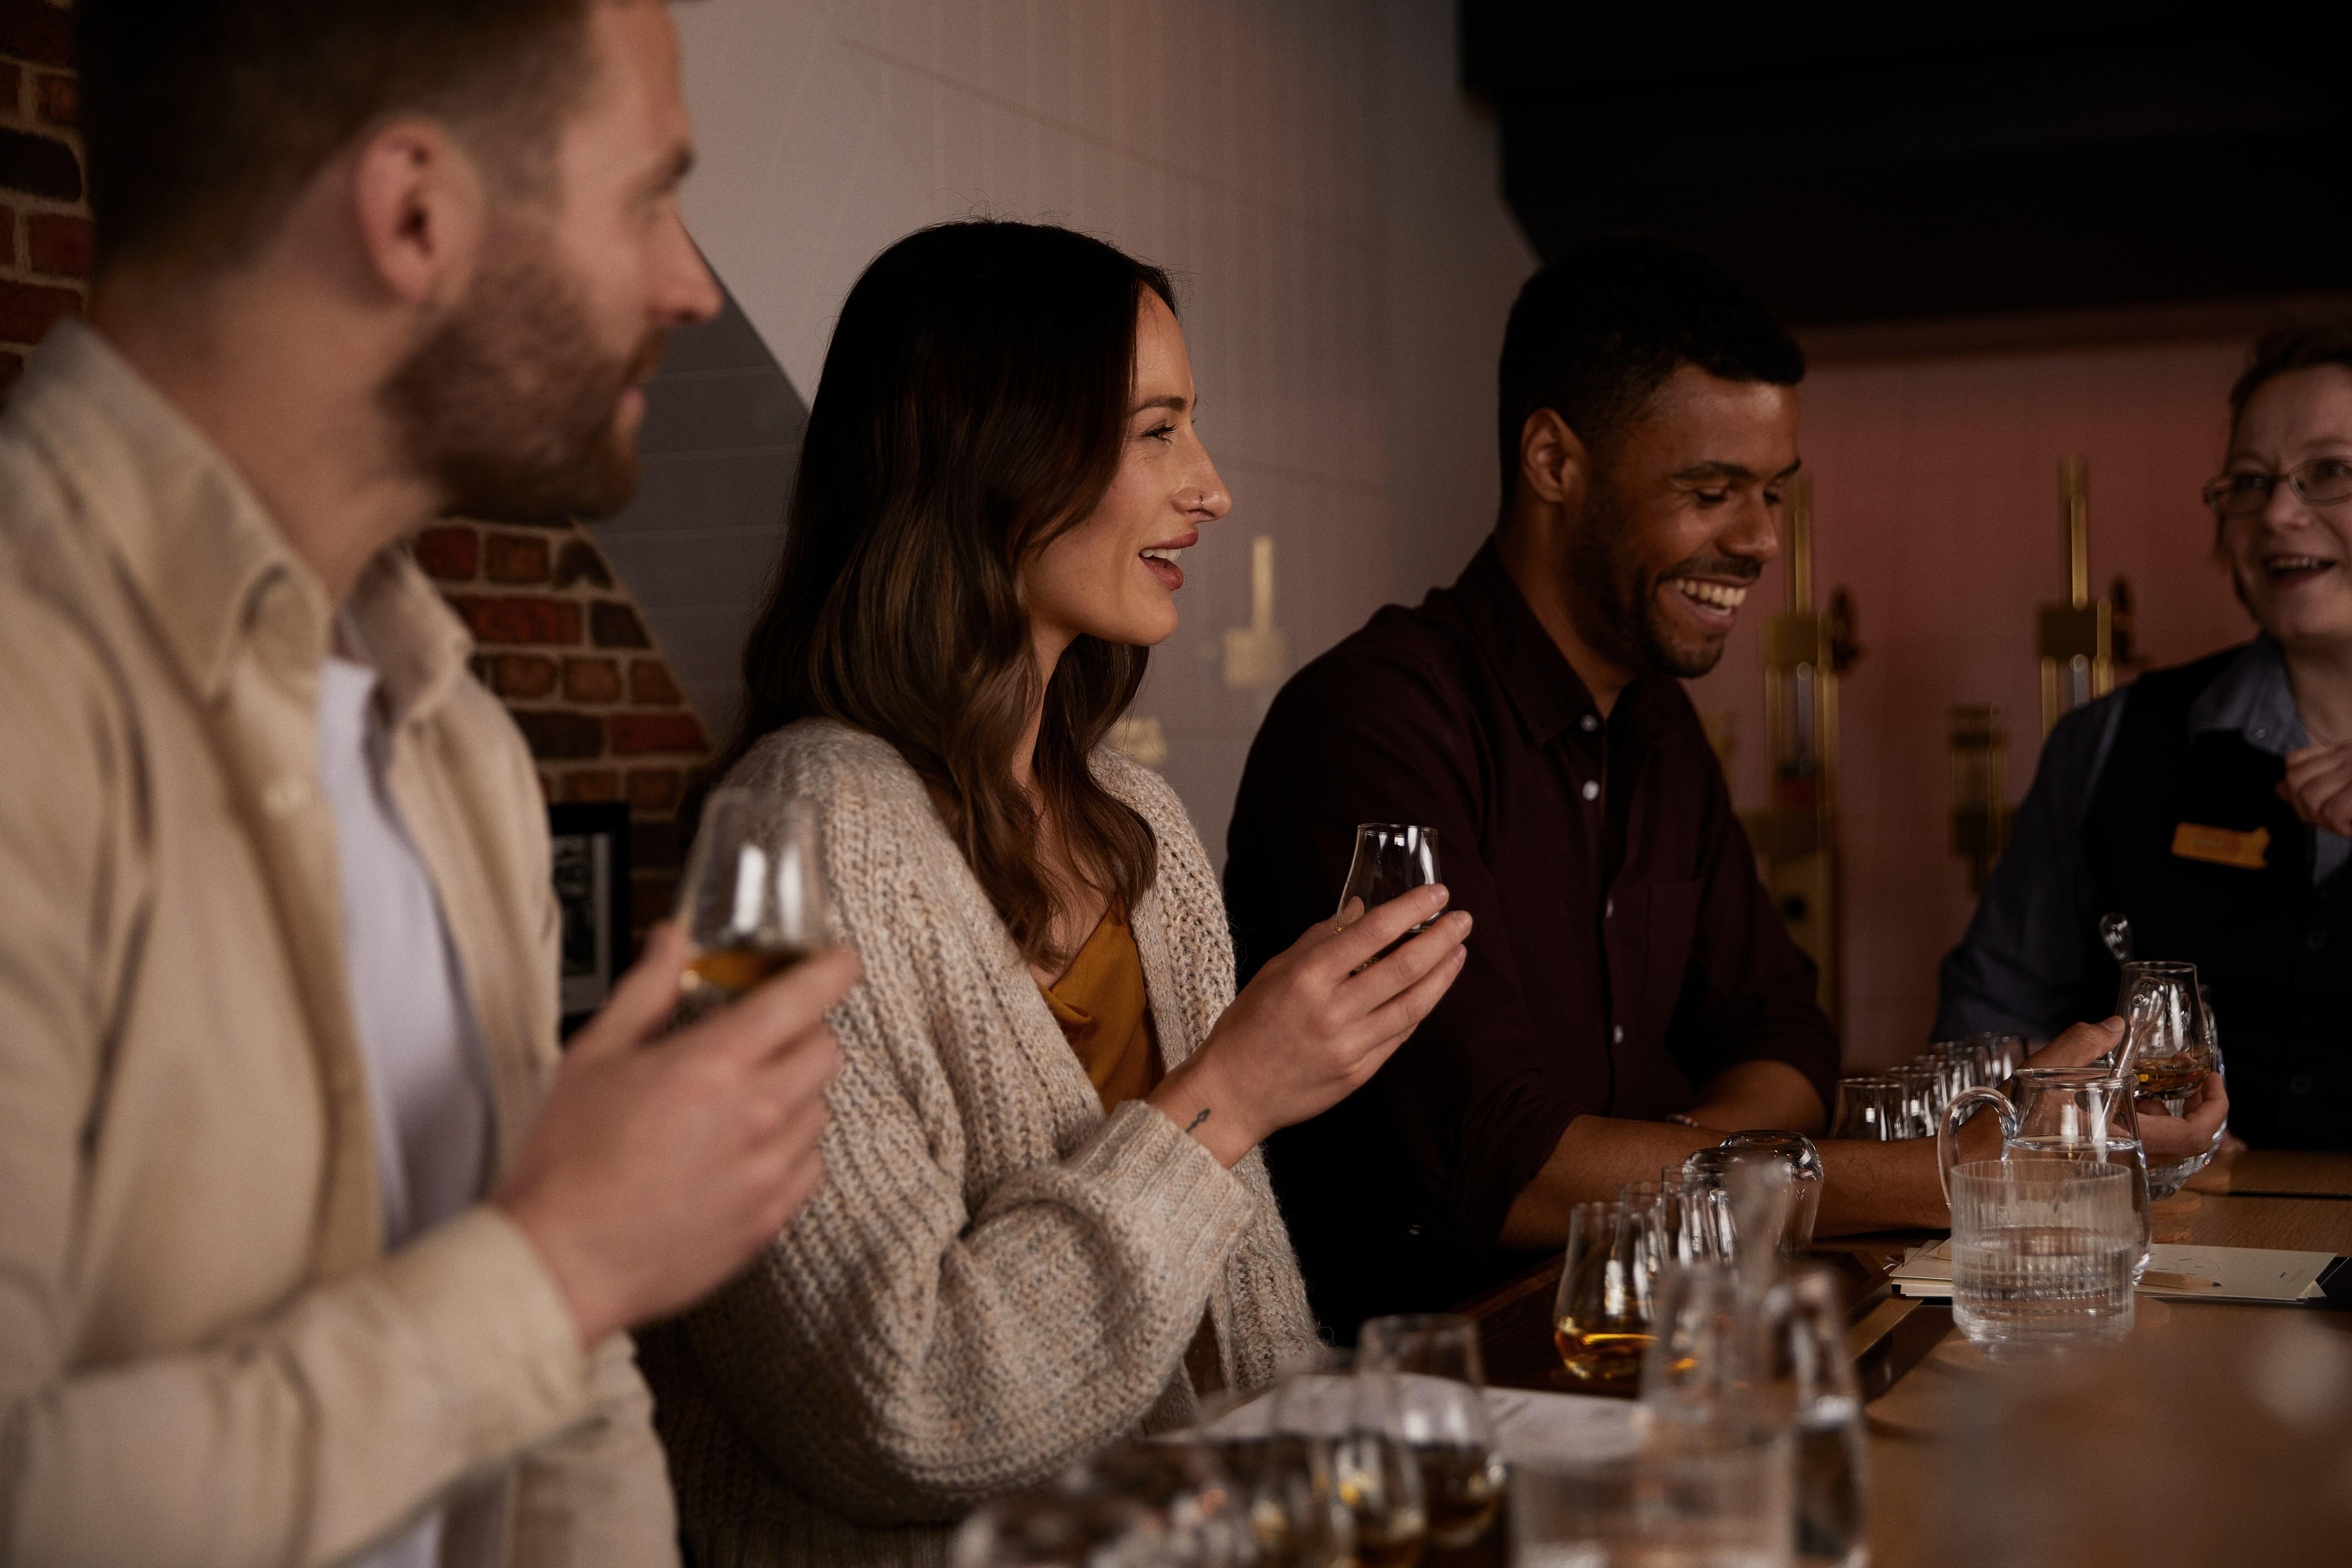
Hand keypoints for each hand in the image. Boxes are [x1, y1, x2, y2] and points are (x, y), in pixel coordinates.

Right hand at [493, 923, 854, 1346]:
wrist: (561, 1260)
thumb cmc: (568, 1163)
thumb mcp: (595, 1055)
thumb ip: (645, 991)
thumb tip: (671, 943)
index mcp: (713, 1066)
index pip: (801, 999)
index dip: (832, 970)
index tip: (840, 961)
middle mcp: (755, 1116)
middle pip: (826, 1050)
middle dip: (805, 1032)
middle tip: (768, 1037)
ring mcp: (768, 1171)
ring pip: (820, 1109)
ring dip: (794, 1093)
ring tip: (742, 1102)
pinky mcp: (770, 1217)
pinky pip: (810, 1166)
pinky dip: (790, 1149)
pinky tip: (746, 1151)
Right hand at [1148, 885, 1469, 1164]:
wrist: (1234, 1092)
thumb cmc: (1249, 1025)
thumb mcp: (1275, 970)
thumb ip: (1320, 939)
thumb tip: (1361, 909)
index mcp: (1307, 977)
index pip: (1372, 933)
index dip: (1410, 909)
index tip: (1436, 894)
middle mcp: (1332, 1010)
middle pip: (1403, 967)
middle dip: (1440, 939)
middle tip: (1463, 919)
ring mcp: (1350, 1045)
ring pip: (1413, 1004)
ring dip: (1442, 974)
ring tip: (1459, 951)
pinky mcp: (1360, 1073)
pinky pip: (1400, 1034)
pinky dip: (1420, 1008)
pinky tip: (1433, 989)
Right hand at [2015, 1016, 2229, 1159]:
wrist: (1982, 1161)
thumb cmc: (2011, 1123)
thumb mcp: (2045, 1070)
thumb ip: (2085, 1043)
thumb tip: (2116, 1025)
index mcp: (2125, 1138)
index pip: (2194, 1134)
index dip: (2215, 1107)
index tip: (2211, 1079)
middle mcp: (2127, 1158)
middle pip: (2184, 1139)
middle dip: (2188, 1103)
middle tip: (2182, 1077)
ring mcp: (2116, 1166)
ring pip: (2161, 1141)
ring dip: (2161, 1110)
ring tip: (2137, 1083)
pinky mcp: (2101, 1166)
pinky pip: (2139, 1145)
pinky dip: (2140, 1119)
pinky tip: (2113, 1098)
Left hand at [2280, 741, 2351, 835]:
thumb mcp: (2347, 782)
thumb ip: (2312, 782)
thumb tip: (2279, 788)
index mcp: (2342, 751)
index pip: (2293, 762)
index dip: (2294, 790)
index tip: (2316, 808)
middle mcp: (2348, 754)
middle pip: (2295, 781)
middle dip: (2305, 810)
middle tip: (2332, 822)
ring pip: (2311, 797)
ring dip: (2323, 821)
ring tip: (2344, 825)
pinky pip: (2334, 810)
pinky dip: (2338, 825)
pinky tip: (2351, 828)